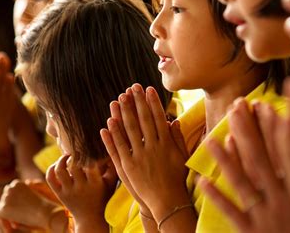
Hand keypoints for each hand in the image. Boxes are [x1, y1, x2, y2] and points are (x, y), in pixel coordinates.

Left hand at [0, 180, 57, 229]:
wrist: (45, 213)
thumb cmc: (42, 205)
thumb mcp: (33, 193)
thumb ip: (24, 191)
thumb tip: (22, 187)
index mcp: (17, 183)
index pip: (8, 191)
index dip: (11, 199)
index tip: (14, 207)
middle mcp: (10, 188)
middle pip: (3, 198)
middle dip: (7, 205)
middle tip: (13, 214)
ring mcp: (6, 199)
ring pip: (0, 207)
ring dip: (4, 213)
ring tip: (11, 220)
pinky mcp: (4, 210)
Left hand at [46, 154, 116, 227]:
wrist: (91, 218)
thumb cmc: (104, 197)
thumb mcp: (112, 183)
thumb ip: (113, 167)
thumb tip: (111, 150)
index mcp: (95, 184)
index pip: (89, 165)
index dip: (88, 155)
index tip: (89, 151)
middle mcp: (80, 188)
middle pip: (74, 166)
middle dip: (75, 155)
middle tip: (78, 152)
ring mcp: (68, 192)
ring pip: (60, 170)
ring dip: (61, 159)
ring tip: (67, 156)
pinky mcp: (60, 194)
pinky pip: (50, 178)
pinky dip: (52, 168)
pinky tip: (59, 164)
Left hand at [101, 84, 189, 221]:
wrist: (167, 202)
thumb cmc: (177, 179)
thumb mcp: (181, 157)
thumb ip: (178, 139)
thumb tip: (174, 121)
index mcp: (165, 144)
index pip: (158, 118)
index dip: (152, 102)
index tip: (148, 89)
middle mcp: (152, 148)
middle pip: (142, 120)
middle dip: (136, 102)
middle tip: (131, 87)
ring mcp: (139, 157)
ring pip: (128, 131)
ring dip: (122, 114)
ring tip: (117, 99)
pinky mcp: (128, 167)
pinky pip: (118, 148)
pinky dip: (112, 136)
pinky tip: (107, 123)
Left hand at [198, 98, 289, 232]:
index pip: (284, 151)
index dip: (272, 127)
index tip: (261, 104)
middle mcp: (281, 199)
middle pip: (260, 159)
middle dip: (246, 131)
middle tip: (235, 108)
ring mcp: (265, 215)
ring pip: (242, 182)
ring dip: (225, 160)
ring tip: (210, 139)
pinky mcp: (251, 232)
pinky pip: (232, 212)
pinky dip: (217, 197)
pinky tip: (202, 181)